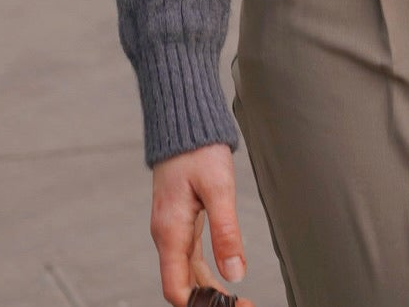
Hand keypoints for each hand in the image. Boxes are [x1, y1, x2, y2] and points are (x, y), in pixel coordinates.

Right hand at [150, 143, 253, 306]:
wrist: (183, 121)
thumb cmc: (198, 148)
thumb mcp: (218, 188)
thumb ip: (225, 231)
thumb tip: (234, 272)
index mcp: (170, 231)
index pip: (176, 289)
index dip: (202, 305)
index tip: (232, 305)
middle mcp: (166, 234)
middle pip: (181, 286)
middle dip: (208, 302)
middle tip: (242, 304)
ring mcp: (172, 228)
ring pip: (185, 273)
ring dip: (207, 291)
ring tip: (236, 299)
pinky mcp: (179, 220)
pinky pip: (188, 257)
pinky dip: (204, 273)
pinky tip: (222, 279)